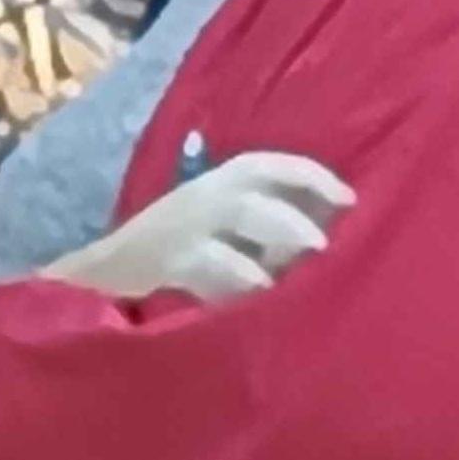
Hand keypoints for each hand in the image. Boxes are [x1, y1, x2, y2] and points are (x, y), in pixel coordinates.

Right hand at [49, 151, 354, 305]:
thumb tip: (328, 232)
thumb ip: (269, 225)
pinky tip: (254, 295)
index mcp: (219, 181)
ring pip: (224, 221)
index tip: (349, 199)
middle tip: (324, 243)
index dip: (310, 177)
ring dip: (261, 242)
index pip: (269, 165)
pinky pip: (200, 264)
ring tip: (294, 267)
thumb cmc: (182, 249)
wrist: (109, 270)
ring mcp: (179, 226)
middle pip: (248, 189)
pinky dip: (229, 279)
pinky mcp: (162, 259)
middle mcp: (201, 195)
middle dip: (289, 212)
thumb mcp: (224, 225)